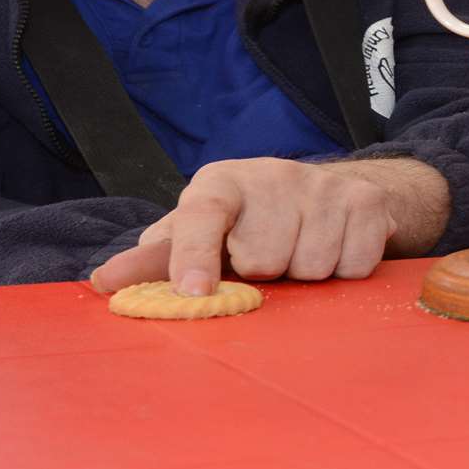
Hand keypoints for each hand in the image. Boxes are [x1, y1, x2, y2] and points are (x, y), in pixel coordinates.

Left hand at [88, 157, 441, 295]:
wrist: (325, 191)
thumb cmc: (246, 222)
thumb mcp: (199, 232)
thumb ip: (156, 260)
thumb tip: (103, 283)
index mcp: (219, 183)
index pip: (202, 215)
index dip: (195, 255)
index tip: (194, 293)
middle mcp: (271, 175)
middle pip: (265, 260)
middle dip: (266, 275)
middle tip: (266, 260)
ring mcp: (322, 185)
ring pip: (313, 268)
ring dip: (307, 277)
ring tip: (299, 254)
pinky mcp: (365, 200)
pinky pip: (354, 266)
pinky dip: (345, 271)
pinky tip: (334, 249)